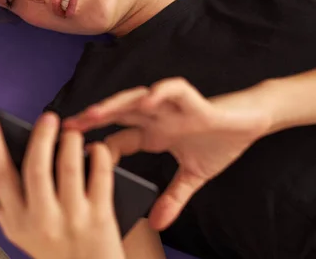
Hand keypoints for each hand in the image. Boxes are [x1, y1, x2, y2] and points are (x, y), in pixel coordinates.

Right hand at [0, 111, 125, 258]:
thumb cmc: (55, 252)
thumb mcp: (21, 236)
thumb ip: (4, 206)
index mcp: (18, 222)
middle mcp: (42, 220)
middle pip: (36, 167)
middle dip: (41, 136)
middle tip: (48, 117)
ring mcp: (72, 219)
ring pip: (69, 166)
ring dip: (70, 141)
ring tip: (71, 132)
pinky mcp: (100, 217)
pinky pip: (101, 174)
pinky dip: (99, 155)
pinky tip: (96, 147)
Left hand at [64, 77, 271, 230]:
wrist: (249, 125)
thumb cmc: (220, 144)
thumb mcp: (192, 177)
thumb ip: (173, 197)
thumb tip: (157, 224)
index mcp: (154, 134)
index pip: (118, 139)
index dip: (96, 147)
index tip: (72, 157)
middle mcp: (157, 117)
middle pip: (118, 115)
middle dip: (93, 119)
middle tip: (65, 129)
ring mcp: (172, 106)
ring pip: (137, 99)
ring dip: (115, 104)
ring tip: (94, 113)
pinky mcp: (192, 100)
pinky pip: (173, 91)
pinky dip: (160, 92)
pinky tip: (146, 99)